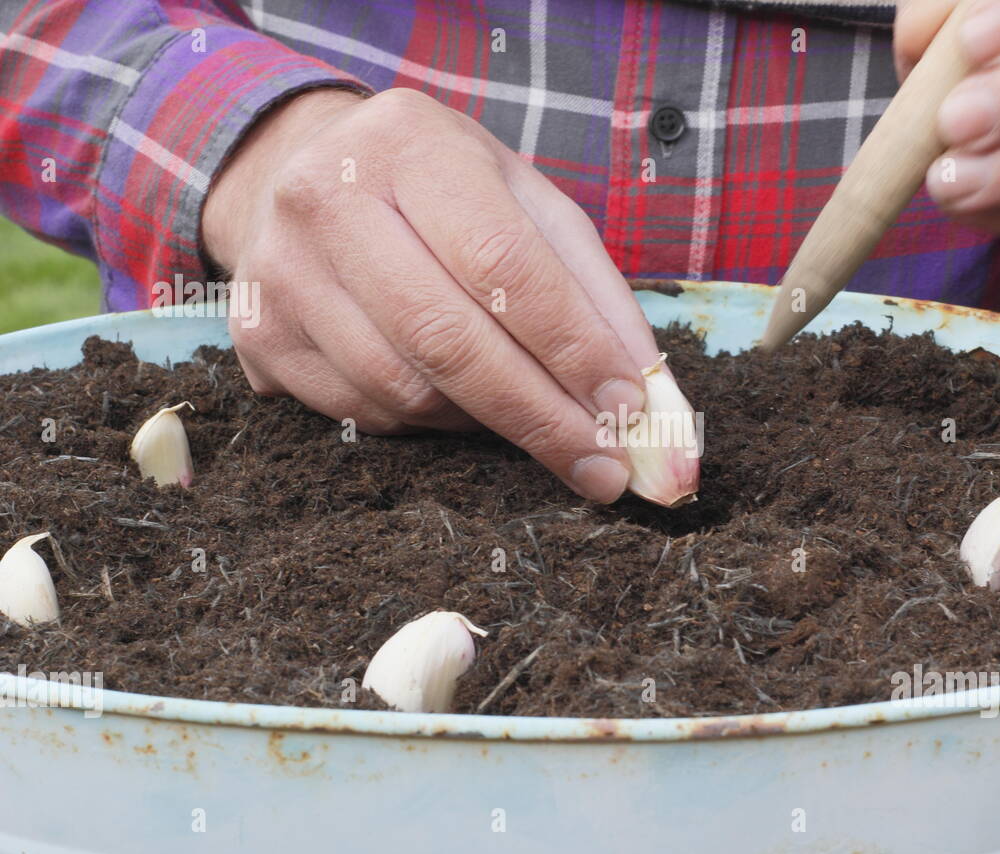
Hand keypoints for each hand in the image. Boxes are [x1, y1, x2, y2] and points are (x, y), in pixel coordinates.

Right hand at [202, 87, 661, 502]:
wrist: (304, 173)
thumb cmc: (441, 192)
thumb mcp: (523, 203)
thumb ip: (590, 290)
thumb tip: (645, 395)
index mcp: (409, 145)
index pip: (501, 261)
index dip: (571, 344)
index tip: (628, 407)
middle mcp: (325, 199)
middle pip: (447, 338)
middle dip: (541, 416)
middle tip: (605, 467)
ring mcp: (280, 273)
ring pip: (406, 389)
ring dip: (489, 425)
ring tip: (537, 420)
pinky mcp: (259, 338)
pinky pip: (367, 414)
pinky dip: (434, 425)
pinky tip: (461, 404)